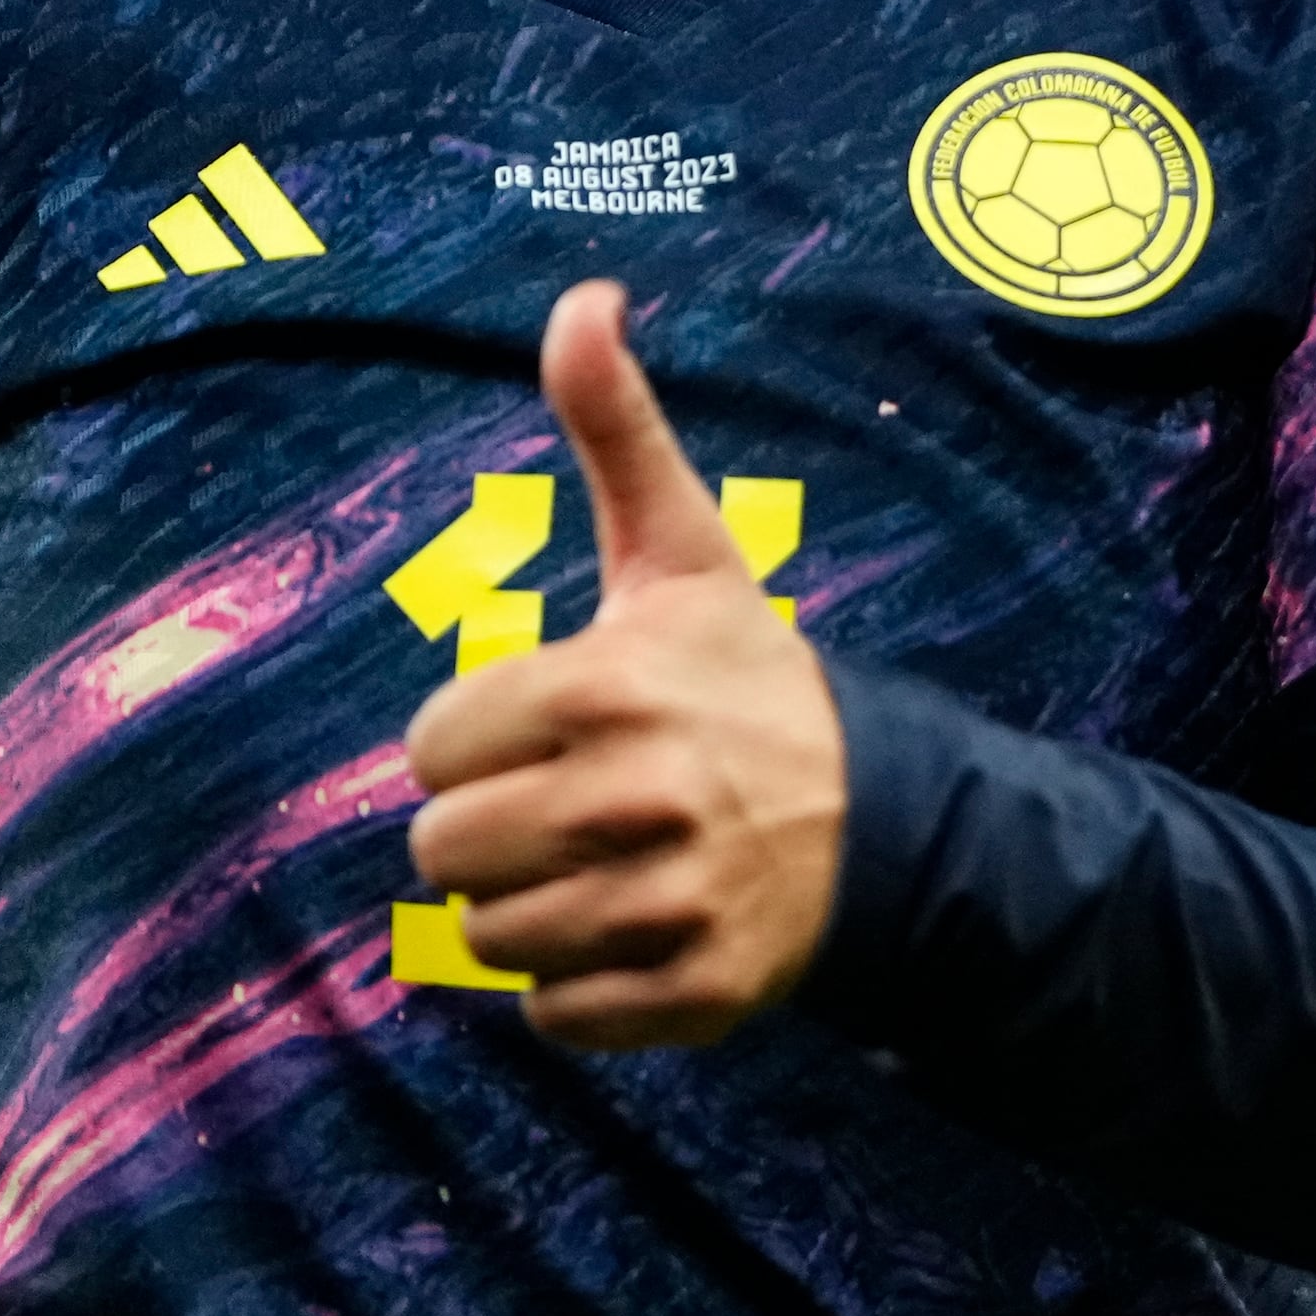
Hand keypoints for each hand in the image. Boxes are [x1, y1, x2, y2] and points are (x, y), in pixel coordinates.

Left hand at [401, 280, 846, 1049]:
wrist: (885, 815)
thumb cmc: (744, 673)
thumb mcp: (678, 547)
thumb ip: (612, 425)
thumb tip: (583, 295)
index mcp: (608, 685)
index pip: (430, 749)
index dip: (470, 742)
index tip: (538, 730)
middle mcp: (639, 797)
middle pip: (443, 854)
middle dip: (486, 833)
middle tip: (558, 805)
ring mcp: (673, 905)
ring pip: (491, 943)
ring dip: (526, 913)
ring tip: (593, 866)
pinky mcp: (701, 996)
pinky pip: (558, 1020)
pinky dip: (575, 992)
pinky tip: (627, 933)